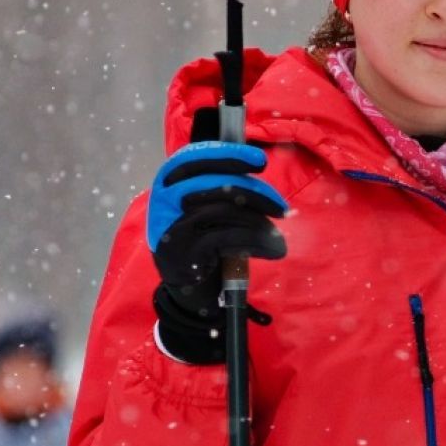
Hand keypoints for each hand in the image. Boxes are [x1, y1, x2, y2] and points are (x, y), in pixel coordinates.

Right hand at [147, 141, 288, 363]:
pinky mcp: (183, 251)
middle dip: (257, 193)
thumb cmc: (202, 242)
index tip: (260, 162)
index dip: (230, 155)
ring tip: (278, 235)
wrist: (187, 289)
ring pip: (225, 210)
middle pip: (217, 184)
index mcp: (169, 182)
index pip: (197, 157)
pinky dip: (255, 240)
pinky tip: (272, 249)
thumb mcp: (207, 210)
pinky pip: (227, 237)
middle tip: (281, 208)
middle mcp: (164, 200)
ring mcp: (171, 225)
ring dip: (260, 221)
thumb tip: (259, 169)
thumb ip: (223, 189)